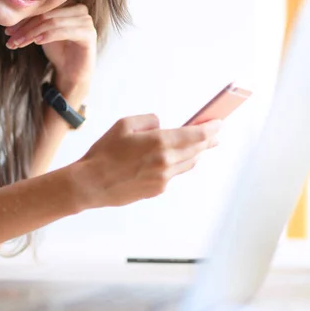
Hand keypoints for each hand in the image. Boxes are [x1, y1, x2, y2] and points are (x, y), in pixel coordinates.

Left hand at [5, 4, 95, 95]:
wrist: (72, 72)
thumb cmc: (59, 51)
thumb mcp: (42, 34)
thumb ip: (32, 23)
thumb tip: (10, 19)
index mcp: (68, 4)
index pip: (42, 9)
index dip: (23, 19)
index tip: (7, 31)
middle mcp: (79, 9)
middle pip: (46, 14)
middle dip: (25, 27)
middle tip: (10, 38)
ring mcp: (86, 21)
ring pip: (52, 22)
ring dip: (32, 33)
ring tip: (18, 43)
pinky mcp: (89, 34)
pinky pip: (63, 31)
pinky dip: (48, 36)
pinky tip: (36, 42)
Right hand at [78, 115, 221, 207]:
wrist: (91, 183)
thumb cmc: (104, 152)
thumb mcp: (125, 124)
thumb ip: (149, 121)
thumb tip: (162, 125)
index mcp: (159, 142)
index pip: (196, 135)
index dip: (212, 128)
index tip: (219, 123)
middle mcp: (166, 162)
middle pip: (197, 150)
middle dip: (208, 140)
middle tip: (216, 134)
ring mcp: (163, 178)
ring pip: (188, 163)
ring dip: (195, 153)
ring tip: (200, 146)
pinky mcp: (157, 189)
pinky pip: (174, 174)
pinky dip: (177, 164)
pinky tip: (174, 160)